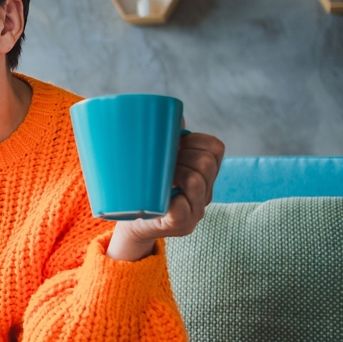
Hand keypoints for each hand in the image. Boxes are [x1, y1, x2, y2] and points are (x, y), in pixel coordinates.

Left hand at [107, 130, 225, 261]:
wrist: (128, 222)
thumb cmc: (140, 186)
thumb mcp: (154, 161)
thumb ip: (164, 141)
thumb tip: (175, 116)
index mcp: (204, 174)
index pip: (214, 147)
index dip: (193, 140)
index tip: (173, 145)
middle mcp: (206, 193)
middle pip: (206, 161)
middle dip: (182, 155)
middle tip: (161, 164)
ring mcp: (196, 212)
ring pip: (196, 181)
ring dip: (174, 173)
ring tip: (160, 179)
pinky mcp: (182, 225)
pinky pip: (182, 207)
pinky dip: (169, 198)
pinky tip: (159, 197)